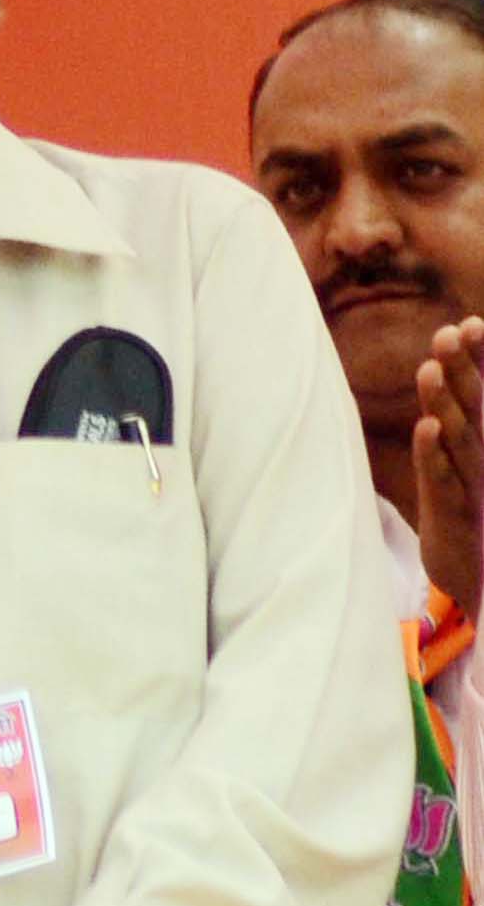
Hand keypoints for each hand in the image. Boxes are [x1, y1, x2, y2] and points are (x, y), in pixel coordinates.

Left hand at [418, 317, 483, 622]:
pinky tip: (426, 427)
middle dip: (465, 370)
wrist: (481, 583)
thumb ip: (464, 423)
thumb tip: (446, 388)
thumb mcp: (470, 467)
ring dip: (446, 403)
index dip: (482, 362)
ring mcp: (475, 489)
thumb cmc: (474, 515)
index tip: (471, 322)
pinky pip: (444, 482)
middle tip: (450, 331)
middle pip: (477, 409)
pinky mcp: (455, 517)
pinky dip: (436, 455)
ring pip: (460, 440)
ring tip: (430, 366)